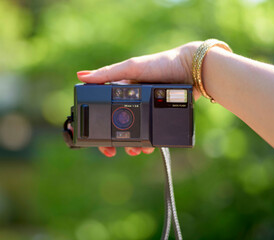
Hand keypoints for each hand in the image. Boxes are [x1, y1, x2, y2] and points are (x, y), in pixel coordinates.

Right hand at [76, 41, 201, 156]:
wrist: (192, 70)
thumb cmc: (161, 63)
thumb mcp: (132, 69)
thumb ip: (108, 74)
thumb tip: (81, 75)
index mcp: (122, 89)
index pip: (104, 109)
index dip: (97, 124)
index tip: (93, 138)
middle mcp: (133, 101)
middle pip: (118, 126)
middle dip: (114, 141)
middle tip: (111, 152)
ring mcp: (147, 110)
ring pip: (135, 133)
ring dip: (131, 145)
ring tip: (134, 151)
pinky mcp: (161, 116)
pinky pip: (151, 133)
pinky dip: (148, 143)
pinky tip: (149, 147)